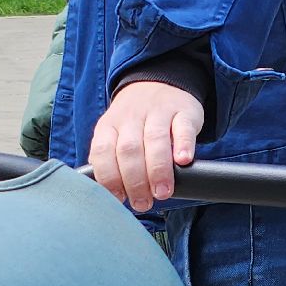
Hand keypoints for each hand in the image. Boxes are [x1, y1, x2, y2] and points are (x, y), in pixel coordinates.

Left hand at [88, 81, 205, 211]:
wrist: (157, 82)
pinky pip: (182, 127)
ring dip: (158, 169)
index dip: (109, 177)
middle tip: (143, 202)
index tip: (119, 198)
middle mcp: (130, 118)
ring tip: (162, 192)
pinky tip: (183, 161)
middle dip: (135, 181)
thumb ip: (109, 161)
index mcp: (108, 126)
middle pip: (129, 150)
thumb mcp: (114, 135)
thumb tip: (110, 196)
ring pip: (154, 139)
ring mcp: (157, 112)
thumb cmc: (133, 121)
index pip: (102, 151)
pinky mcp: (182, 111)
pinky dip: (183, 144)